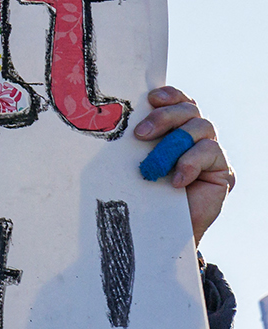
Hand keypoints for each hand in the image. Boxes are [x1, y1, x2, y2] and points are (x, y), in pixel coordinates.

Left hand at [134, 87, 231, 244]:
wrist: (158, 233)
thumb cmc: (139, 198)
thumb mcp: (131, 166)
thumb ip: (130, 145)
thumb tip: (106, 122)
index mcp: (172, 130)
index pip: (177, 101)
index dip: (168, 94)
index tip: (150, 98)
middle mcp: (193, 137)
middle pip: (189, 109)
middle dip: (164, 117)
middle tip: (140, 134)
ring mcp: (210, 152)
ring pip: (201, 127)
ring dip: (174, 143)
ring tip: (153, 167)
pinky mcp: (221, 171)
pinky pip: (211, 153)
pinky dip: (190, 164)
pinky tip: (176, 181)